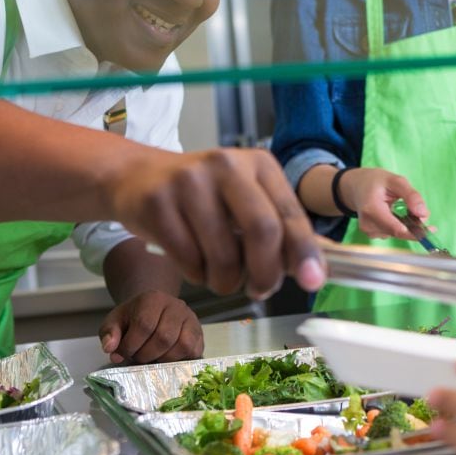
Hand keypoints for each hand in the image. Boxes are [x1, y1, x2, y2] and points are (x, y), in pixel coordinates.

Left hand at [98, 291, 203, 363]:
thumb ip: (109, 333)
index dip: (131, 345)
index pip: (144, 324)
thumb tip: (110, 349)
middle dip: (146, 355)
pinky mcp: (199, 333)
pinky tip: (165, 358)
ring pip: (182, 345)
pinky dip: (179, 360)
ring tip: (152, 358)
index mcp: (153, 298)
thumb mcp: (115, 321)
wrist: (153, 309)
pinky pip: (194, 351)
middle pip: (164, 337)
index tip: (122, 353)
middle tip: (137, 357)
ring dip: (163, 359)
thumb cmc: (133, 317)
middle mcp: (176, 306)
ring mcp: (191, 319)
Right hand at [109, 148, 324, 299]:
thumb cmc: (202, 198)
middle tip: (260, 290)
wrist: (137, 177)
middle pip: (262, 231)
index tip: (313, 281)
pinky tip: (192, 262)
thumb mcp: (246, 201)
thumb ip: (280, 231)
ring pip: (223, 255)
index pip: (289, 213)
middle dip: (265, 274)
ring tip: (218, 274)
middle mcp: (226, 165)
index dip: (304, 252)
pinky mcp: (158, 202)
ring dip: (226, 281)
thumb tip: (319, 269)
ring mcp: (189, 182)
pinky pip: (189, 261)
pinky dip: (196, 275)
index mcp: (258, 164)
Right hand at [338, 168, 429, 240]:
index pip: (397, 229)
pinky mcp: (371, 234)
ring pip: (396, 233)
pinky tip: (394, 214)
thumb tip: (424, 214)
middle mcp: (368, 224)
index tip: (431, 229)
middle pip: (398, 232)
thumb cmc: (375, 181)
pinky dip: (398, 225)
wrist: (355, 187)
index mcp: (372, 209)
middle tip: (419, 212)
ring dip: (405, 224)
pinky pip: (391, 233)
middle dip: (413, 225)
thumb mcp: (395, 180)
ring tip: (401, 207)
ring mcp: (369, 231)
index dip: (416, 232)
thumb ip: (411, 195)